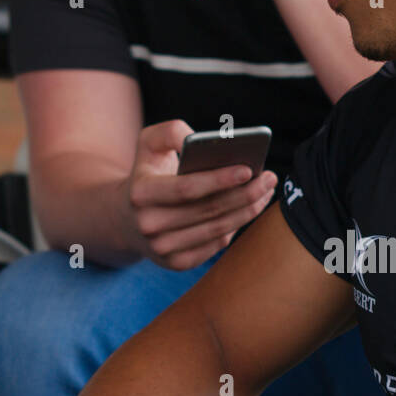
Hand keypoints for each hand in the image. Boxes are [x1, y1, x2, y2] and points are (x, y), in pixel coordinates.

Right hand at [119, 120, 276, 269]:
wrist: (126, 217)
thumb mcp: (149, 143)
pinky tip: (251, 208)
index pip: (187, 189)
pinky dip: (236, 226)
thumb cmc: (147, 172)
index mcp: (141, 193)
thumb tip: (200, 140)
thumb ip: (171, 132)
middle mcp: (149, 225)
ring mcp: (163, 248)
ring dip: (248, 210)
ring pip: (217, 229)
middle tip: (269, 178)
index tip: (249, 169)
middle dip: (245, 194)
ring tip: (266, 191)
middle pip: (209, 211)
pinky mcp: (177, 263)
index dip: (220, 180)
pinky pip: (216, 244)